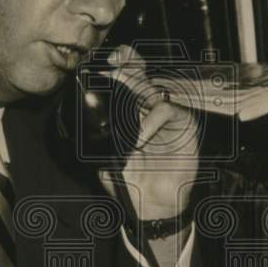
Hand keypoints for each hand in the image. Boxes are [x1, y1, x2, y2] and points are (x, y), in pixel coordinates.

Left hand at [98, 46, 200, 220]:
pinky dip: (150, 123)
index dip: (122, 63)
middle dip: (127, 68)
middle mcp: (150, 109)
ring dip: (136, 92)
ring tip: (121, 107)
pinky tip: (139, 139)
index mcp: (131, 111)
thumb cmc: (130, 181)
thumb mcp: (105, 157)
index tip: (108, 61)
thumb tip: (82, 122)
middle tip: (113, 69)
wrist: (150, 205)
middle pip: (141, 75)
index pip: (129, 77)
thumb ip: (97, 139)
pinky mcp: (185, 125)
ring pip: (153, 89)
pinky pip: (167, 111)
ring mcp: (168, 116)